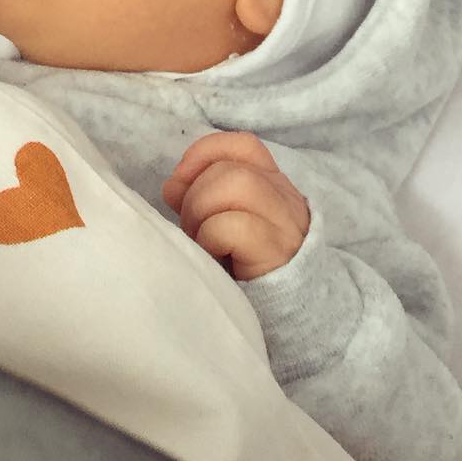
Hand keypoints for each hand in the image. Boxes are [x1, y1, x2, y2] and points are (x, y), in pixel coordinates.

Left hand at [162, 131, 309, 280]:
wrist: (290, 315)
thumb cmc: (246, 264)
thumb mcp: (222, 223)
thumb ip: (199, 198)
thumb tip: (171, 185)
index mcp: (272, 184)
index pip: (244, 145)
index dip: (206, 152)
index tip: (180, 178)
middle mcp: (284, 197)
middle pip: (231, 168)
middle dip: (196, 193)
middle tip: (191, 228)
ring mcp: (284, 223)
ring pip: (237, 184)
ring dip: (202, 211)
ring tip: (200, 239)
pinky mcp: (277, 252)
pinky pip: (235, 226)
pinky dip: (211, 238)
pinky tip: (213, 257)